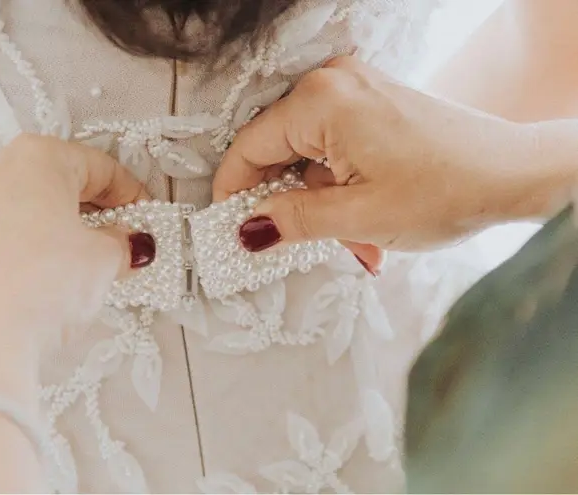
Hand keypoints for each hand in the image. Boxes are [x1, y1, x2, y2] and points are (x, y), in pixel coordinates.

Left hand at [0, 134, 150, 337]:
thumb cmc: (34, 289)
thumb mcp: (104, 260)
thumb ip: (126, 242)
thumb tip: (130, 243)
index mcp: (38, 157)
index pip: (104, 168)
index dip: (134, 197)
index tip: (145, 219)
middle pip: (68, 184)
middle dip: (102, 214)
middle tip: (125, 242)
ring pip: (40, 207)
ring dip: (72, 229)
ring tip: (93, 263)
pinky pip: (15, 228)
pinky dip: (42, 242)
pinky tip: (58, 271)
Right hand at [214, 56, 554, 256]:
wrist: (513, 175)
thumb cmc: (447, 190)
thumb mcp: (357, 216)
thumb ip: (292, 220)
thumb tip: (247, 229)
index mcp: (322, 102)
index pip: (249, 147)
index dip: (235, 192)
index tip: (233, 228)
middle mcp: (334, 84)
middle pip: (279, 150)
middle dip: (291, 203)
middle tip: (303, 243)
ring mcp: (356, 91)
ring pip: (309, 156)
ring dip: (323, 203)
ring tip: (357, 240)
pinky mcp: (372, 105)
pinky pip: (335, 149)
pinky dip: (342, 187)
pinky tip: (366, 218)